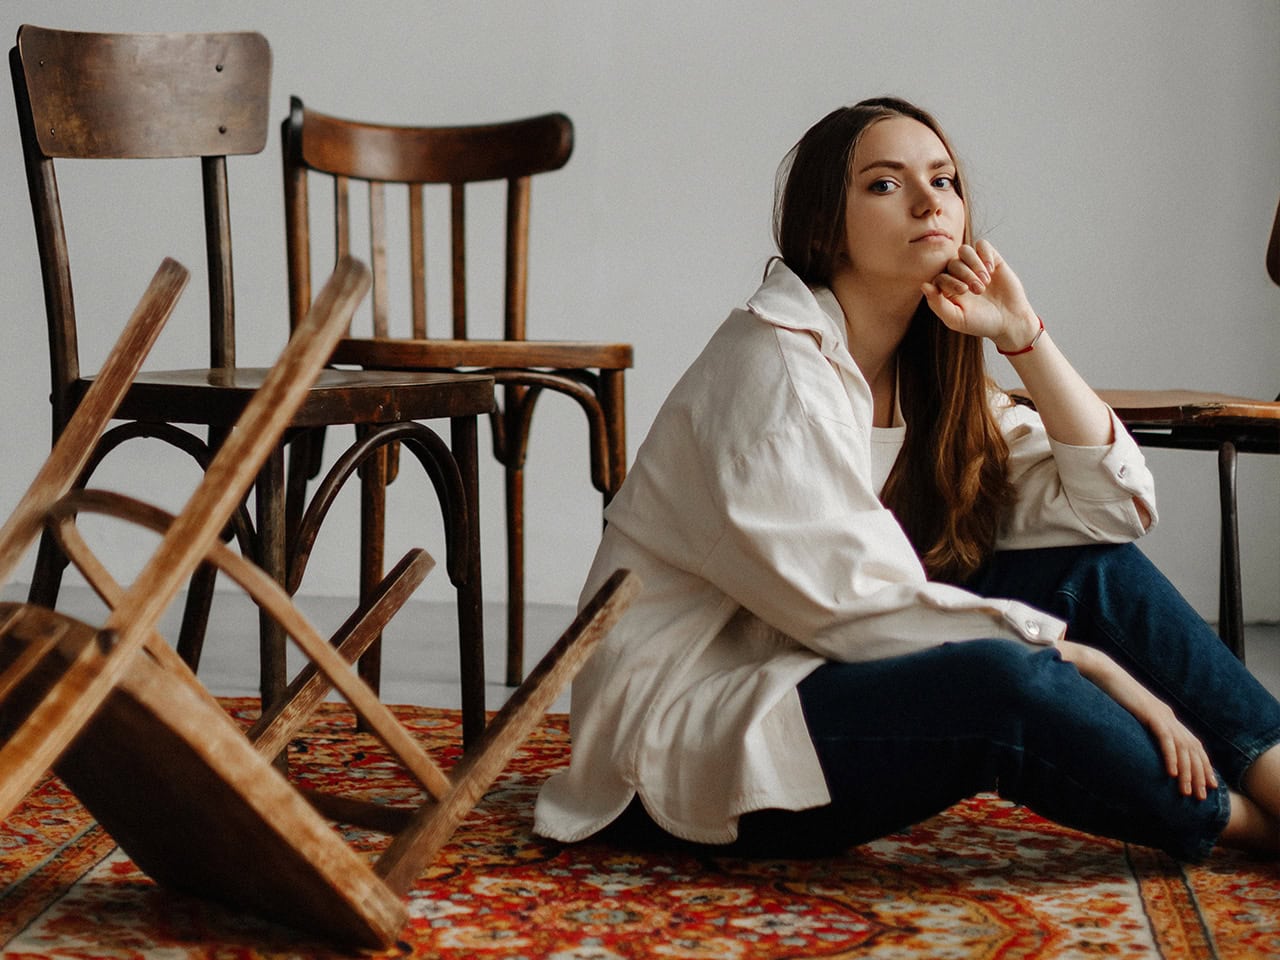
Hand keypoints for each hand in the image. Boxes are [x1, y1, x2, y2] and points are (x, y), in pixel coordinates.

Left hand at [921, 240, 1040, 352]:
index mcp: (946, 289)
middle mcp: (958, 275)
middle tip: (979, 290)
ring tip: (985, 281)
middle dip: (966, 275)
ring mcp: (974, 266)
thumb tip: (923, 285)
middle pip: (953, 263)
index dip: (950, 281)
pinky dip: (985, 255)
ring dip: (974, 264)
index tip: (964, 292)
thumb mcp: (956, 319)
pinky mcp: (991, 259)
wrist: (1009, 321)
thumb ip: (937, 304)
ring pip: (964, 250)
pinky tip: (992, 270)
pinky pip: (982, 245)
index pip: (939, 275)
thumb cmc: (980, 322)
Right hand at [1059, 639, 1217, 799]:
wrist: (1105, 673)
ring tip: (1187, 792)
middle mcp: (1169, 716)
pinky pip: (1165, 739)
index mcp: (1167, 717)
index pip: (1193, 744)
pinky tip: (1171, 773)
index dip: (1203, 765)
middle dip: (1199, 774)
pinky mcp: (1150, 714)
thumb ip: (1141, 726)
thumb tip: (1142, 743)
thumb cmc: (1113, 694)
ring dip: (1186, 772)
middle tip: (1201, 796)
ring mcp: (1161, 714)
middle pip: (1192, 749)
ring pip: (1182, 748)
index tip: (1208, 784)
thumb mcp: (1132, 713)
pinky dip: (1171, 757)